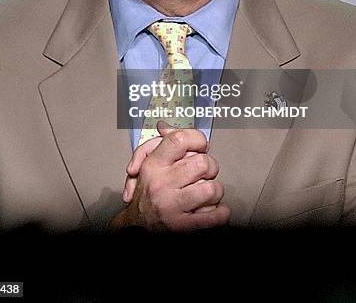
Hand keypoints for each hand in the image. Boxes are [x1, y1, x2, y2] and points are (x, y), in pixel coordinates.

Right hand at [110, 123, 230, 230]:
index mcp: (154, 164)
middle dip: (211, 168)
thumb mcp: (147, 165)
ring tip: (207, 194)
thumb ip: (160, 144)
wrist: (135, 228)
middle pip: (202, 163)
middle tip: (206, 173)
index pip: (179, 140)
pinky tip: (217, 211)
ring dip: (215, 192)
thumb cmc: (146, 193)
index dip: (197, 139)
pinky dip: (221, 214)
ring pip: (211, 189)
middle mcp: (161, 183)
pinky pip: (212, 217)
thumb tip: (165, 127)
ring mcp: (171, 205)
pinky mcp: (181, 227)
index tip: (201, 146)